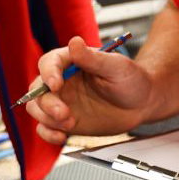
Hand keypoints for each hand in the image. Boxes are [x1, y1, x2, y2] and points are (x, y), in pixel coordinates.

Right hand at [24, 36, 150, 143]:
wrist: (142, 104)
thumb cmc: (131, 80)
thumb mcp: (117, 66)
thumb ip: (94, 58)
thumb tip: (74, 42)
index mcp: (71, 62)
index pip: (49, 63)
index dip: (49, 73)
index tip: (56, 85)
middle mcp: (61, 81)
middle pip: (38, 89)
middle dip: (47, 103)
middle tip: (64, 113)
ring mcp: (61, 102)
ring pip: (37, 109)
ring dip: (48, 118)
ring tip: (71, 123)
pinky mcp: (63, 120)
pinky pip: (45, 127)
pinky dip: (47, 134)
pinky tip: (61, 137)